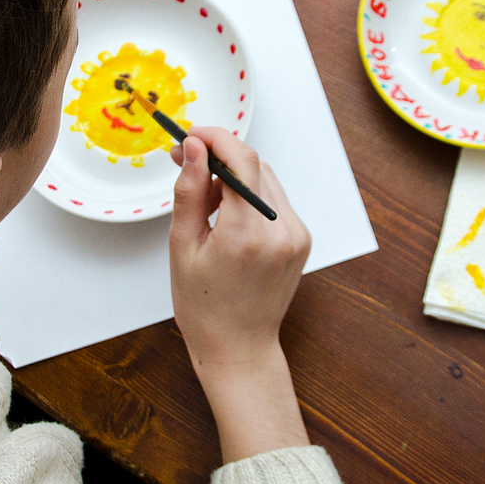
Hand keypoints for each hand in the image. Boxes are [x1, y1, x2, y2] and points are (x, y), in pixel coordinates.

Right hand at [169, 127, 310, 460]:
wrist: (238, 348)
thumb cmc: (204, 306)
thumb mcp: (182, 246)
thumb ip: (189, 191)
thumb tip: (191, 148)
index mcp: (247, 234)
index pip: (240, 160)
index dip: (214, 138)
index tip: (189, 135)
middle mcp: (280, 230)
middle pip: (253, 165)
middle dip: (218, 156)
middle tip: (185, 163)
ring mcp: (296, 235)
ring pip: (264, 179)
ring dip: (234, 176)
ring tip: (204, 200)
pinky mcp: (301, 238)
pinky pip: (274, 199)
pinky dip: (249, 196)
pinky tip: (227, 216)